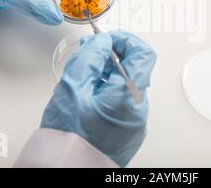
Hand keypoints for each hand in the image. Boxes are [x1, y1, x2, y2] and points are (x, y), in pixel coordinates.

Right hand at [41, 31, 156, 166]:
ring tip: (83, 79)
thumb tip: (103, 42)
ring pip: (126, 85)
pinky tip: (88, 96)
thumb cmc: (68, 138)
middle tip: (89, 55)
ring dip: (107, 74)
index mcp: (129, 97)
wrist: (66, 172)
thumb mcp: (72, 88)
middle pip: (134, 69)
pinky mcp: (128, 130)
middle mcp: (138, 110)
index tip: (107, 39)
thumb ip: (90, 58)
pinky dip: (107, 91)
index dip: (125, 40)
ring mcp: (135, 122)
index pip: (143, 53)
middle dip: (111, 56)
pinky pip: (122, 102)